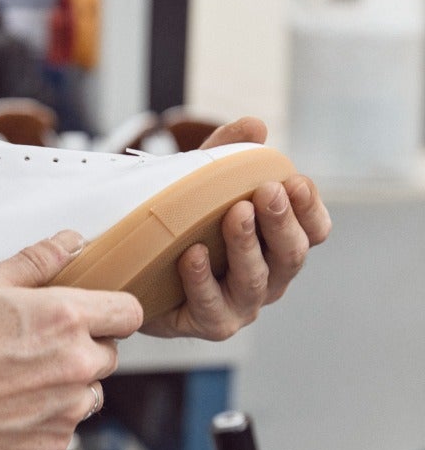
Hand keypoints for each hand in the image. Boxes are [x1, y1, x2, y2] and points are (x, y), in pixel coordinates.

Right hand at [0, 232, 142, 449]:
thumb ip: (36, 260)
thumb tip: (72, 241)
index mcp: (66, 318)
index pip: (129, 313)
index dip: (113, 311)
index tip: (92, 315)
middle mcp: (77, 365)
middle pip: (109, 354)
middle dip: (83, 347)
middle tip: (34, 347)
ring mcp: (67, 409)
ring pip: (90, 392)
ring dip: (67, 385)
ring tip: (18, 381)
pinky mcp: (52, 445)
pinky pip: (65, 426)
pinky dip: (45, 418)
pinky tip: (7, 408)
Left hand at [143, 116, 331, 340]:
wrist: (136, 271)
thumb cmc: (183, 224)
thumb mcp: (201, 183)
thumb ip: (227, 155)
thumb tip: (255, 125)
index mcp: (280, 245)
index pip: (314, 230)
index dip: (309, 208)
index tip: (294, 181)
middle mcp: (270, 278)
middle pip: (292, 254)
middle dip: (281, 221)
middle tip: (267, 191)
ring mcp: (242, 305)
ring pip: (255, 280)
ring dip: (246, 245)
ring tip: (235, 213)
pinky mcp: (210, 323)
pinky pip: (210, 305)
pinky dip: (202, 279)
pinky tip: (192, 254)